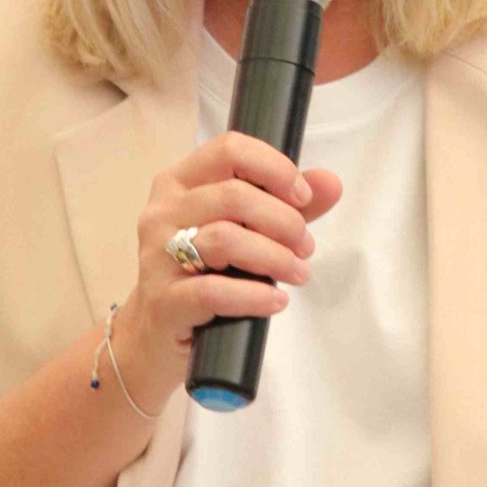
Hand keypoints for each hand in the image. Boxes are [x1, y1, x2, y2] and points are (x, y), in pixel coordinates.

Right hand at [122, 128, 341, 393]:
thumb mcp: (244, 233)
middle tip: (306, 247)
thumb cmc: (204, 274)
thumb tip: (330, 183)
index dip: (274, 168)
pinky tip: (276, 301)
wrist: (159, 336)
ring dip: (275, 257)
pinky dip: (254, 296)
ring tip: (298, 273)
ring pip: (224, 239)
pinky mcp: (163, 301)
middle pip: (233, 195)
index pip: (229, 150)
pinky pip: (213, 291)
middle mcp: (162, 212)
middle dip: (283, 220)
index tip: (302, 197)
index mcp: (179, 182)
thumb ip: (285, 206)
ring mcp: (157, 256)